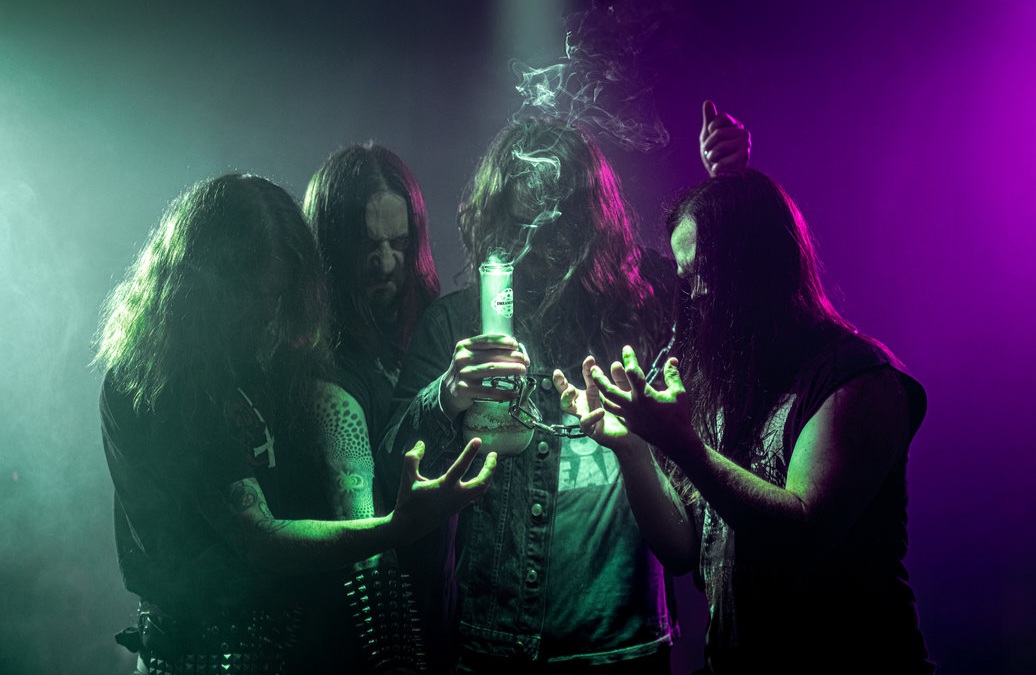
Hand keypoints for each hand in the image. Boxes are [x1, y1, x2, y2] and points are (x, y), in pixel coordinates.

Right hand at [392, 438, 496, 543]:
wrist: (408, 527)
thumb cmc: (407, 500)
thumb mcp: (407, 477)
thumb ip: (412, 458)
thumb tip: (421, 443)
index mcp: (444, 488)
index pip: (461, 467)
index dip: (470, 452)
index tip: (478, 440)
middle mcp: (455, 496)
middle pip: (481, 483)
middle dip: (490, 468)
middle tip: (494, 454)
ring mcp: (458, 504)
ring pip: (481, 490)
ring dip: (488, 476)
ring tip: (490, 463)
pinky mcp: (457, 508)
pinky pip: (475, 496)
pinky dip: (482, 486)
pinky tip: (482, 479)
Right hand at [440, 334, 528, 418]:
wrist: (447, 391)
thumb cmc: (465, 371)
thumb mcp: (469, 356)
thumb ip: (486, 350)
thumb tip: (514, 349)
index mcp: (464, 346)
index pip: (487, 340)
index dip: (504, 341)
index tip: (516, 345)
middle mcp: (462, 358)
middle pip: (493, 355)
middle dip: (513, 357)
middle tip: (525, 361)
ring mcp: (462, 374)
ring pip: (492, 369)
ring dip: (510, 369)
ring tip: (522, 371)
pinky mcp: (464, 389)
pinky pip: (488, 391)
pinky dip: (503, 393)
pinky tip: (513, 393)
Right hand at [552, 357, 640, 452]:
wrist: (633, 437)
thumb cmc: (626, 414)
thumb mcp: (624, 394)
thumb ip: (619, 380)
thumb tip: (615, 363)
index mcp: (593, 392)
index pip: (585, 377)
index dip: (586, 368)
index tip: (590, 359)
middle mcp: (586, 403)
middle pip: (567, 391)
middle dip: (560, 382)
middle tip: (557, 373)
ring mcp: (585, 415)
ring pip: (567, 407)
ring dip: (565, 398)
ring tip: (570, 390)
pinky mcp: (590, 429)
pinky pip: (585, 423)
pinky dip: (591, 416)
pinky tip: (601, 411)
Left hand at [589, 346, 700, 460]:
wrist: (676, 441)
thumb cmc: (679, 416)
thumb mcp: (679, 393)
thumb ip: (672, 375)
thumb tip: (672, 360)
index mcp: (645, 396)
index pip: (632, 372)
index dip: (629, 359)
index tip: (626, 348)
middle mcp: (633, 406)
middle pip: (609, 391)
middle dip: (599, 379)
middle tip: (592, 369)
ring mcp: (629, 416)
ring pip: (608, 403)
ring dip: (603, 393)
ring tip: (599, 384)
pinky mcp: (630, 424)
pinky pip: (616, 413)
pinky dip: (613, 405)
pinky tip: (613, 400)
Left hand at [700, 100, 750, 175]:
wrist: (720, 176)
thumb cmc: (714, 155)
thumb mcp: (707, 136)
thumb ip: (709, 119)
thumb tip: (708, 101)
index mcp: (735, 125)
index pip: (721, 117)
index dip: (711, 129)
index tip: (709, 137)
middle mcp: (743, 133)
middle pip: (719, 132)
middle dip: (708, 145)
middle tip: (709, 153)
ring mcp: (746, 145)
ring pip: (721, 146)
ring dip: (712, 156)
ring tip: (714, 161)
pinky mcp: (745, 158)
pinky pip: (725, 159)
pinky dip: (717, 166)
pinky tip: (717, 169)